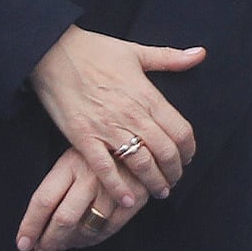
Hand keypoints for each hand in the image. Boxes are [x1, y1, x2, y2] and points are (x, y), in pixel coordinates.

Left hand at [18, 148, 139, 250]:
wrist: (140, 143)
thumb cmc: (97, 154)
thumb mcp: (72, 160)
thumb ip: (56, 188)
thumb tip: (38, 226)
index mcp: (70, 164)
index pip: (44, 200)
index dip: (31, 226)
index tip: (23, 244)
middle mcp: (91, 176)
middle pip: (64, 218)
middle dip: (49, 241)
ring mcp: (115, 188)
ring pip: (87, 228)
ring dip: (71, 242)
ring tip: (62, 245)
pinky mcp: (135, 198)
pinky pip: (109, 229)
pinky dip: (93, 240)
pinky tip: (83, 240)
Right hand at [30, 26, 203, 212]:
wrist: (51, 52)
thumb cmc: (94, 50)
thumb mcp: (136, 52)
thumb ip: (170, 58)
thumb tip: (201, 53)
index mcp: (148, 96)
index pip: (181, 131)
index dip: (189, 151)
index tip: (187, 159)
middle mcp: (132, 115)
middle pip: (165, 152)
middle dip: (174, 171)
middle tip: (174, 181)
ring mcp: (107, 128)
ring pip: (141, 163)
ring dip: (153, 182)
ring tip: (158, 191)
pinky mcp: (82, 138)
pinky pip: (105, 169)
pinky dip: (118, 187)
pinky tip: (129, 200)